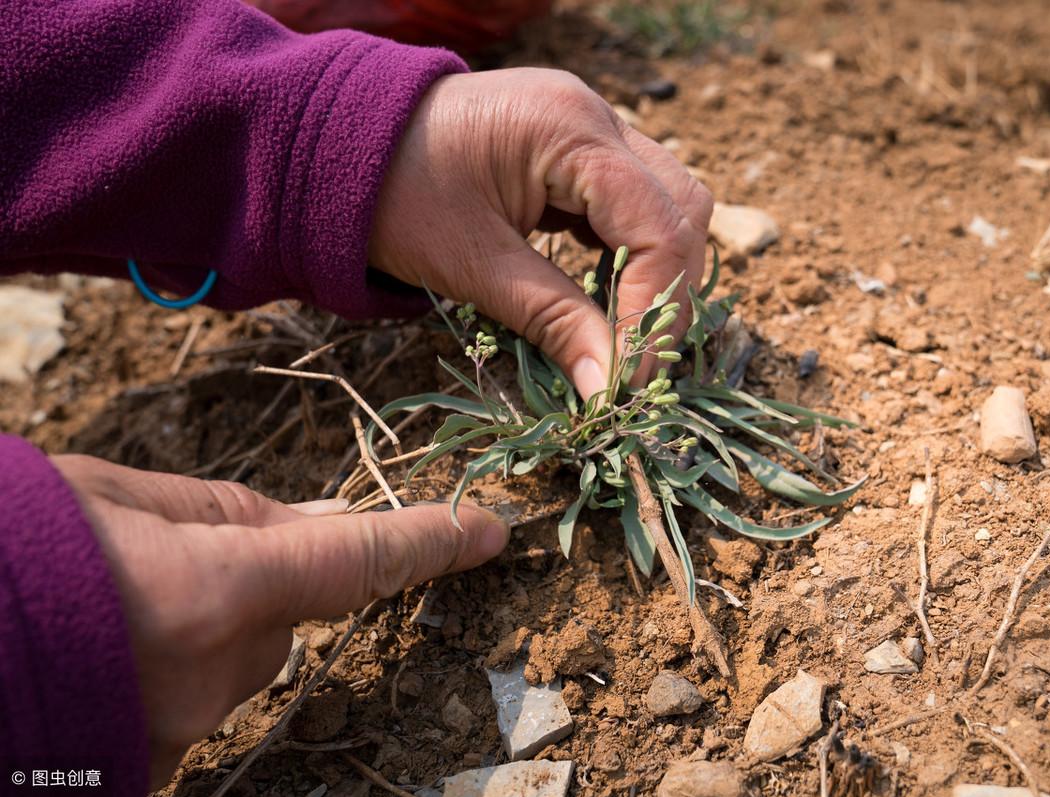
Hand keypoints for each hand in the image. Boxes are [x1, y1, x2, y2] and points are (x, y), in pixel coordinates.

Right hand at [52, 455, 508, 787]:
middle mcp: (214, 676)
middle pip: (282, 619)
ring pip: (231, 665)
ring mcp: (178, 735)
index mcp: (219, 591)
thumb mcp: (110, 496)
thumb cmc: (9, 549)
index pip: (361, 560)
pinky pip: (185, 707)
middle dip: (248, 587)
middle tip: (153, 566)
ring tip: (102, 611)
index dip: (431, 540)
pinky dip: (161, 676)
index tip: (489, 530)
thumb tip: (306, 526)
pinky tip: (98, 657)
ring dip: (196, 633)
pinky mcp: (148, 772)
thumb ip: (224, 514)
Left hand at [369, 67, 713, 398]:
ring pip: (668, 202)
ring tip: (622, 332)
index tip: (629, 378)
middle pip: (684, 208)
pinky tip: (602, 292)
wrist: (330, 142)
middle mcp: (595, 115)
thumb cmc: (389, 195)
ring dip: (655, 271)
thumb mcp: (473, 265)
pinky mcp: (574, 146)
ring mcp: (588, 125)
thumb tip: (612, 392)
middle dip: (667, 292)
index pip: (661, 226)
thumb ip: (553, 321)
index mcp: (570, 130)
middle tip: (634, 362)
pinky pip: (630, 201)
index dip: (655, 310)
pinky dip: (629, 252)